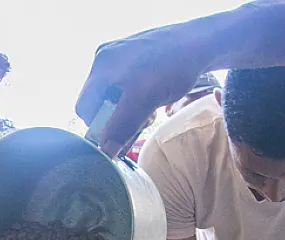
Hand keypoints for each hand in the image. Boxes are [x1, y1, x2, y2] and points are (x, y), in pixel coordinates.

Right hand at [76, 24, 210, 156]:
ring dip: (128, 110)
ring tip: (149, 109)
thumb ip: (122, 125)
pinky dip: (135, 98)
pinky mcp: (131, 58)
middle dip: (117, 117)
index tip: (121, 133)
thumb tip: (105, 151)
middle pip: (98, 102)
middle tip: (141, 120)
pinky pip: (124, 86)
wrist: (200, 43)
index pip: (84, 108)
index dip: (99, 125)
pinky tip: (152, 98)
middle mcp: (104, 59)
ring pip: (113, 96)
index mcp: (101, 65)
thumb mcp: (145, 100)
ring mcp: (118, 57)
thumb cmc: (173, 66)